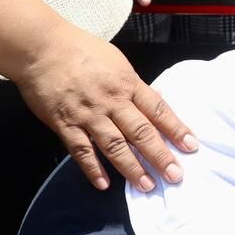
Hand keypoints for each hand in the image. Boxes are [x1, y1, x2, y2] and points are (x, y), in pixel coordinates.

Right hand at [12, 24, 198, 190]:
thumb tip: (159, 101)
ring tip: (146, 186)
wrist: (43, 49)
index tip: (191, 146)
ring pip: (114, 145)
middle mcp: (111, 101)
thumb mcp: (118, 63)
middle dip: (159, 155)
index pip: (158, 110)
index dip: (176, 129)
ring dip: (131, 167)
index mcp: (128, 84)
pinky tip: (104, 184)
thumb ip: (137, 86)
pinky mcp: (64, 124)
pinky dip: (93, 168)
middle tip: (175, 176)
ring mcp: (88, 114)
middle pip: (140, 132)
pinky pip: (81, 150)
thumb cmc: (84, 52)